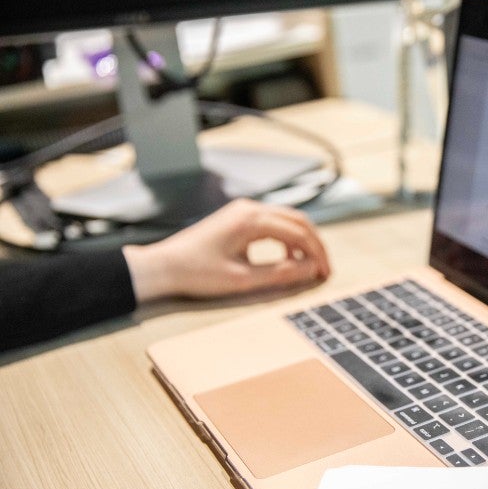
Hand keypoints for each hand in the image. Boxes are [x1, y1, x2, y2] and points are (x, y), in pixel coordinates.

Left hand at [123, 198, 329, 302]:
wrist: (163, 266)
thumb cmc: (196, 273)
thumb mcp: (242, 279)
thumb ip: (280, 274)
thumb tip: (309, 270)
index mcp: (251, 220)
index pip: (299, 233)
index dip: (317, 254)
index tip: (325, 273)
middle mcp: (249, 209)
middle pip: (298, 221)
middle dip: (315, 245)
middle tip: (324, 268)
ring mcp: (243, 211)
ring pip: (287, 220)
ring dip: (303, 241)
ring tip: (309, 265)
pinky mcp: (238, 218)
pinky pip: (273, 223)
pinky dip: (287, 239)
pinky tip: (287, 258)